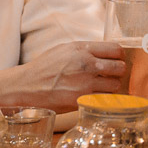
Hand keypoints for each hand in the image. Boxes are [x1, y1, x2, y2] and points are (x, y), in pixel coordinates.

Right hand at [0, 41, 123, 108]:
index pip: (116, 49)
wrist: (28, 86)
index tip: (116, 60)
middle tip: (111, 75)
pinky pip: (104, 98)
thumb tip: (104, 54)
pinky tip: (95, 95)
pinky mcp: (83, 98)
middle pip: (120, 67)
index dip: (119, 56)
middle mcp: (86, 64)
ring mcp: (86, 83)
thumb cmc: (44, 68)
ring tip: (101, 87)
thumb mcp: (64, 50)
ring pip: (115, 85)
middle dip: (118, 72)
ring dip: (111, 87)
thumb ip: (84, 50)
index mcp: (82, 49)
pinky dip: (103, 98)